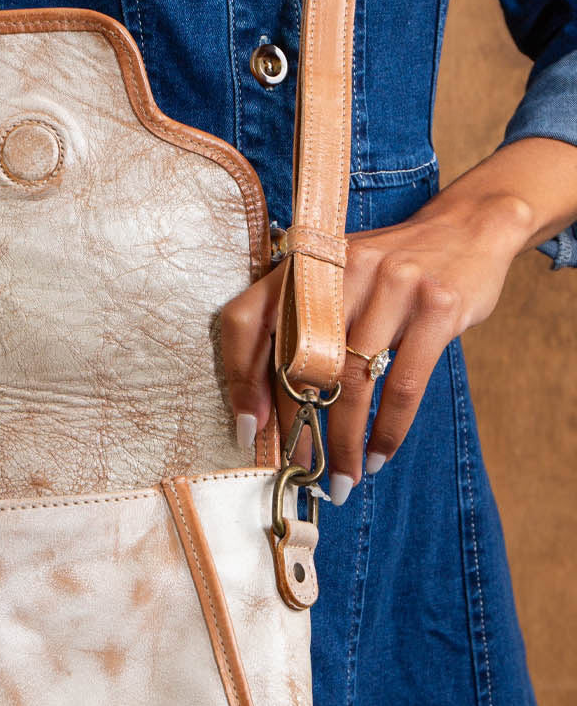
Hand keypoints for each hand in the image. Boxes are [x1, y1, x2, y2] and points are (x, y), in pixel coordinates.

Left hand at [220, 177, 543, 504]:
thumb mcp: (334, 281)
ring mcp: (391, 283)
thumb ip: (299, 327)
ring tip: (342, 478)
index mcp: (301, 263)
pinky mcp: (436, 305)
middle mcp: (339, 268)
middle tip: (300, 469)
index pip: (246, 320)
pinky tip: (378, 456)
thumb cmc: (386, 271)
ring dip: (345, 442)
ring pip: (352, 382)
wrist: (467, 227)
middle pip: (300, 363)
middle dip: (298, 428)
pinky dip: (388, 430)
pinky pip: (403, 384)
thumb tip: (263, 411)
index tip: (247, 431)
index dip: (239, 379)